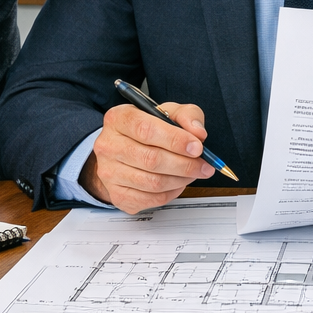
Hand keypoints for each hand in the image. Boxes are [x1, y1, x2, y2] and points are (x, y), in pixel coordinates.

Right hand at [81, 102, 214, 213]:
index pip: (146, 130)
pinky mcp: (117, 195)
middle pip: (151, 159)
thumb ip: (186, 116)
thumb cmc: (146, 130)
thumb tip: (198, 134)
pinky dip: (172, 192)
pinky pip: (152, 199)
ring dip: (181, 179)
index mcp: (118, 119)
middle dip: (185, 164)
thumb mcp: (167, 113)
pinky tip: (178, 182)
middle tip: (204, 165)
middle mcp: (108, 146)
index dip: (175, 140)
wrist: (122, 151)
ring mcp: (109, 173)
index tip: (197, 147)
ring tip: (193, 173)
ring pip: (153, 182)